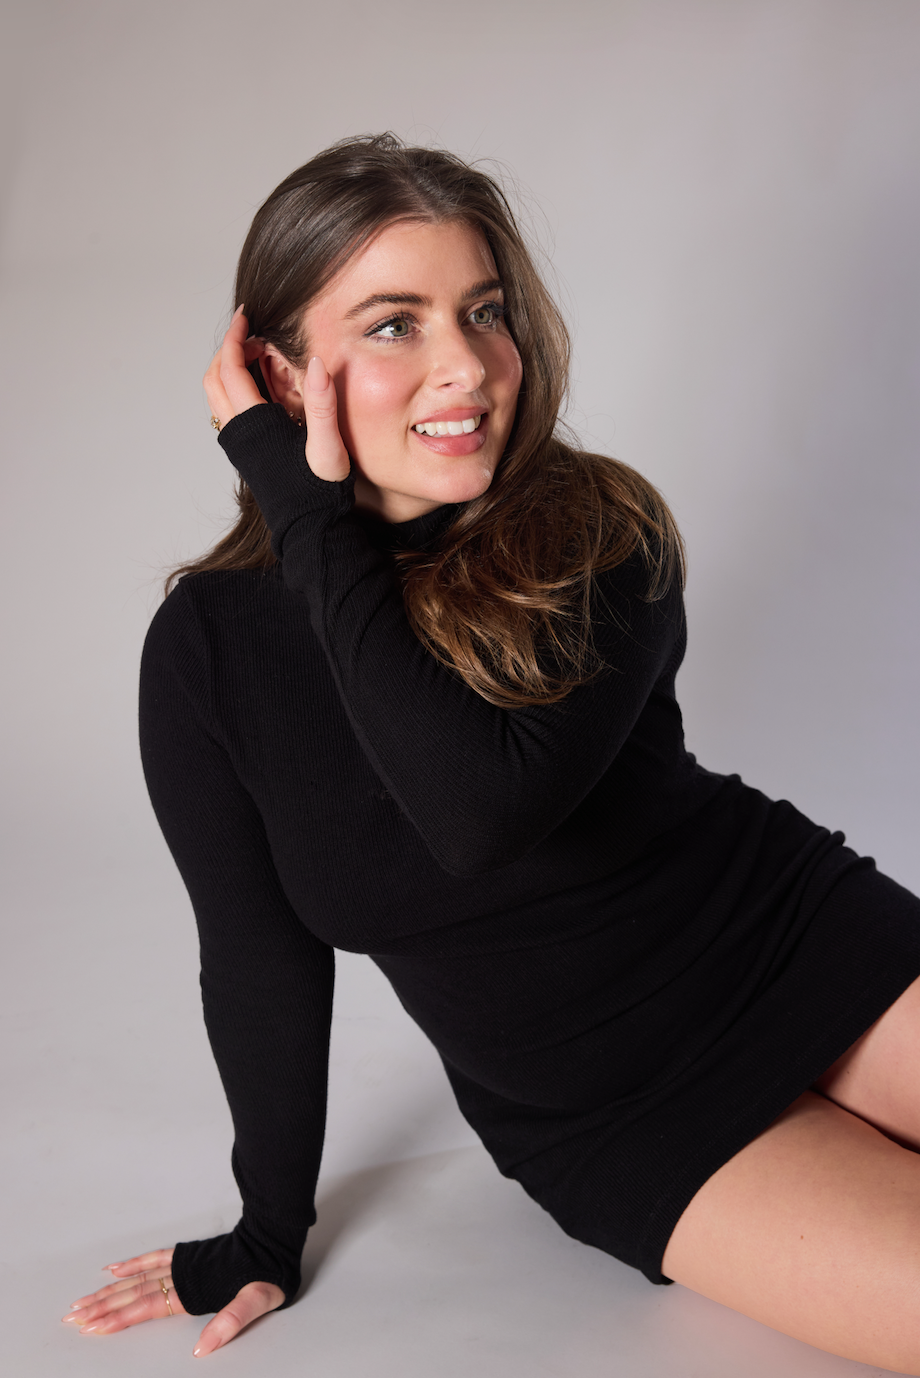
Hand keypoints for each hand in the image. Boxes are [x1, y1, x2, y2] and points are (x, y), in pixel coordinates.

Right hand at [62, 1247, 284, 1356]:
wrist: (275, 1239)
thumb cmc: (267, 1274)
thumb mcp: (256, 1302)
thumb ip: (229, 1323)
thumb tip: (201, 1348)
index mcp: (192, 1292)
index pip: (146, 1308)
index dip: (118, 1318)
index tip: (93, 1327)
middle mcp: (181, 1277)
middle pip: (133, 1294)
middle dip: (101, 1307)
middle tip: (72, 1317)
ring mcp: (183, 1264)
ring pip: (137, 1278)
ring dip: (109, 1290)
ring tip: (83, 1300)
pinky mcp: (189, 1255)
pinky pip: (154, 1257)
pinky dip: (133, 1263)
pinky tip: (114, 1270)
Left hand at [203, 307, 349, 482]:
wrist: (308, 529)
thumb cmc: (320, 492)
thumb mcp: (327, 446)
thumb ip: (322, 403)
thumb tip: (316, 361)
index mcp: (254, 425)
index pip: (231, 369)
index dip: (236, 339)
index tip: (247, 317)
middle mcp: (238, 433)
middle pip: (214, 379)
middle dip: (228, 350)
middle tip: (252, 334)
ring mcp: (238, 445)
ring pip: (217, 396)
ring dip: (229, 370)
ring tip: (256, 355)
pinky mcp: (244, 453)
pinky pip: (227, 411)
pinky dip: (235, 388)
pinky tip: (261, 387)